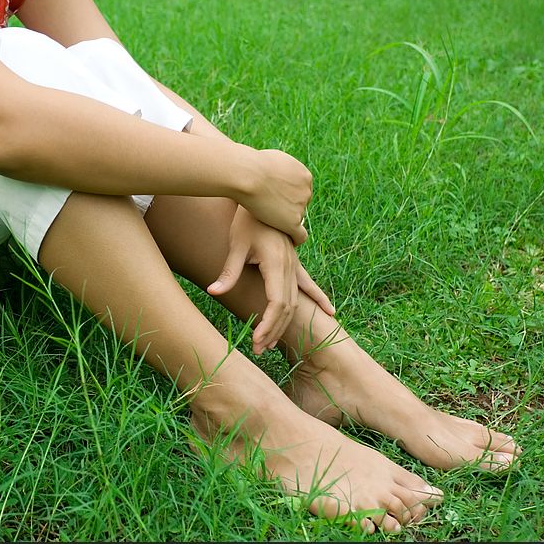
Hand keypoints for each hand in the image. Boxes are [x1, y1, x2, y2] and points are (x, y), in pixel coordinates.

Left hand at [207, 206, 334, 353]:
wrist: (262, 194)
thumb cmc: (246, 220)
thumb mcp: (236, 245)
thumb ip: (228, 271)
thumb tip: (214, 291)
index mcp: (278, 264)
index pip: (277, 303)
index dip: (269, 324)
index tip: (258, 340)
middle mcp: (291, 266)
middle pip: (287, 308)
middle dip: (274, 330)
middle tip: (260, 349)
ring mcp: (295, 264)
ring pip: (296, 301)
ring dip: (286, 323)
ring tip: (272, 342)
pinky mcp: (295, 262)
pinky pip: (309, 285)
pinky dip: (318, 300)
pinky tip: (330, 313)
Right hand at [235, 149, 312, 244]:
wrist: (247, 175)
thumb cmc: (251, 165)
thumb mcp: (271, 160)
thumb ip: (279, 169)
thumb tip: (273, 172)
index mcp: (304, 175)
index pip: (300, 190)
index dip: (287, 196)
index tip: (276, 201)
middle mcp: (306, 191)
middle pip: (299, 205)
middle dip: (288, 209)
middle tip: (271, 213)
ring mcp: (300, 207)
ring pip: (296, 219)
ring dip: (286, 222)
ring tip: (270, 224)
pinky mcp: (292, 222)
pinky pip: (300, 236)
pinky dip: (295, 239)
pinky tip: (288, 242)